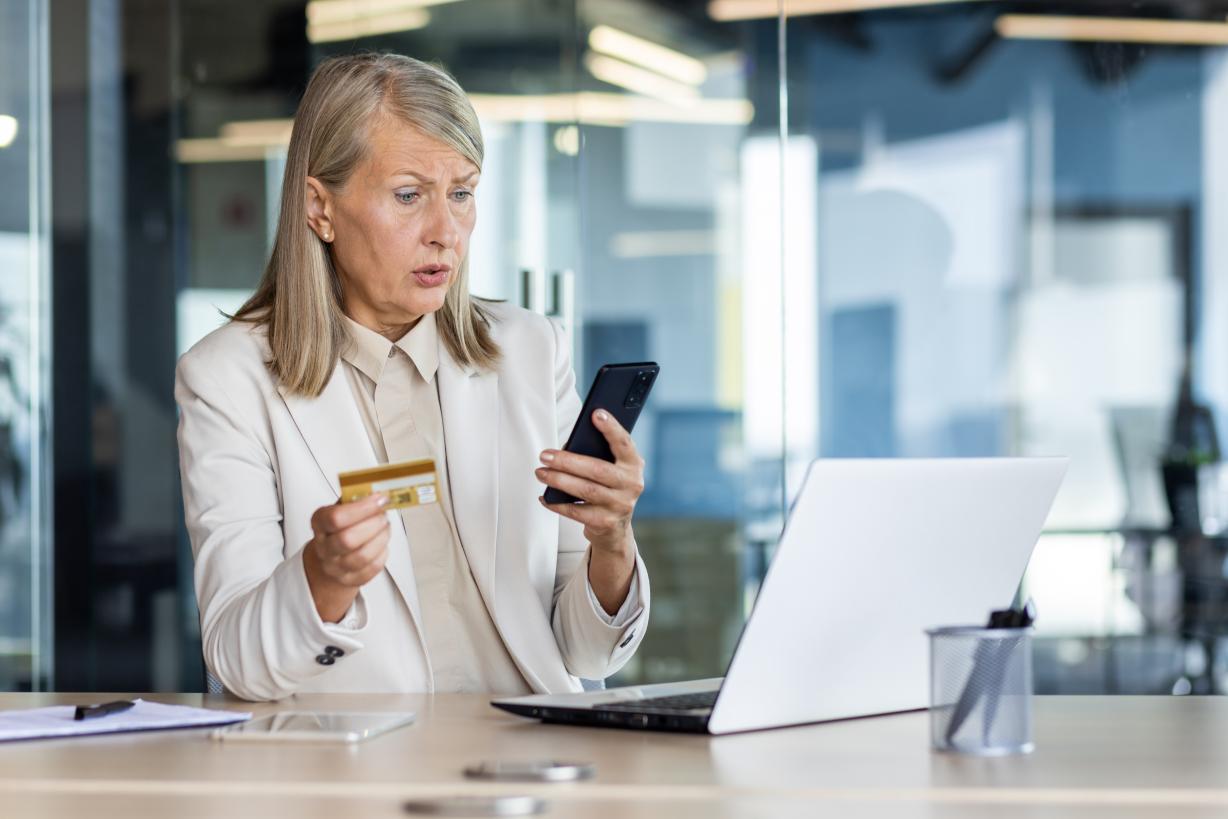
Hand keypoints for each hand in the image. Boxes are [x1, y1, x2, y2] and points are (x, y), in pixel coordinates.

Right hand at [302, 493, 390, 622]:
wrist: (331, 557)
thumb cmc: (340, 528)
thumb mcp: (342, 507)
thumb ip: (357, 498)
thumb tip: (379, 490)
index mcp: (320, 523)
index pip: (336, 518)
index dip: (362, 508)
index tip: (379, 499)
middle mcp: (324, 547)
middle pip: (348, 540)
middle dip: (373, 524)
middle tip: (383, 515)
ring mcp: (336, 567)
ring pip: (362, 556)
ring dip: (381, 538)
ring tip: (385, 527)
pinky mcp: (351, 579)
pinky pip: (372, 568)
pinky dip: (383, 553)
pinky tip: (381, 542)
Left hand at [536, 410, 642, 613]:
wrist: (616, 528)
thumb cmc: (608, 487)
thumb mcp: (612, 468)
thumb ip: (598, 455)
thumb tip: (567, 447)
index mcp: (633, 465)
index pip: (624, 443)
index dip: (611, 428)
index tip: (596, 413)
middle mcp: (631, 485)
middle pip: (597, 470)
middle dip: (567, 461)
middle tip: (545, 455)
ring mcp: (620, 505)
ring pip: (585, 490)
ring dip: (559, 480)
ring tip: (540, 472)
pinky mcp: (605, 523)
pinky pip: (576, 512)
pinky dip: (557, 503)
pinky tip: (545, 496)